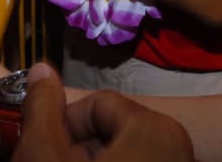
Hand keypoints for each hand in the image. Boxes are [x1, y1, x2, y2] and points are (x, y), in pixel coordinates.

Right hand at [14, 63, 194, 161]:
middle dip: (79, 147)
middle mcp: (180, 145)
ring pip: (123, 153)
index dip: (65, 124)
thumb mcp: (45, 156)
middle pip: (111, 129)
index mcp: (156, 130)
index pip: (98, 103)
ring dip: (92, 161)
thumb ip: (40, 108)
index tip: (48, 151)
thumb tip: (41, 69)